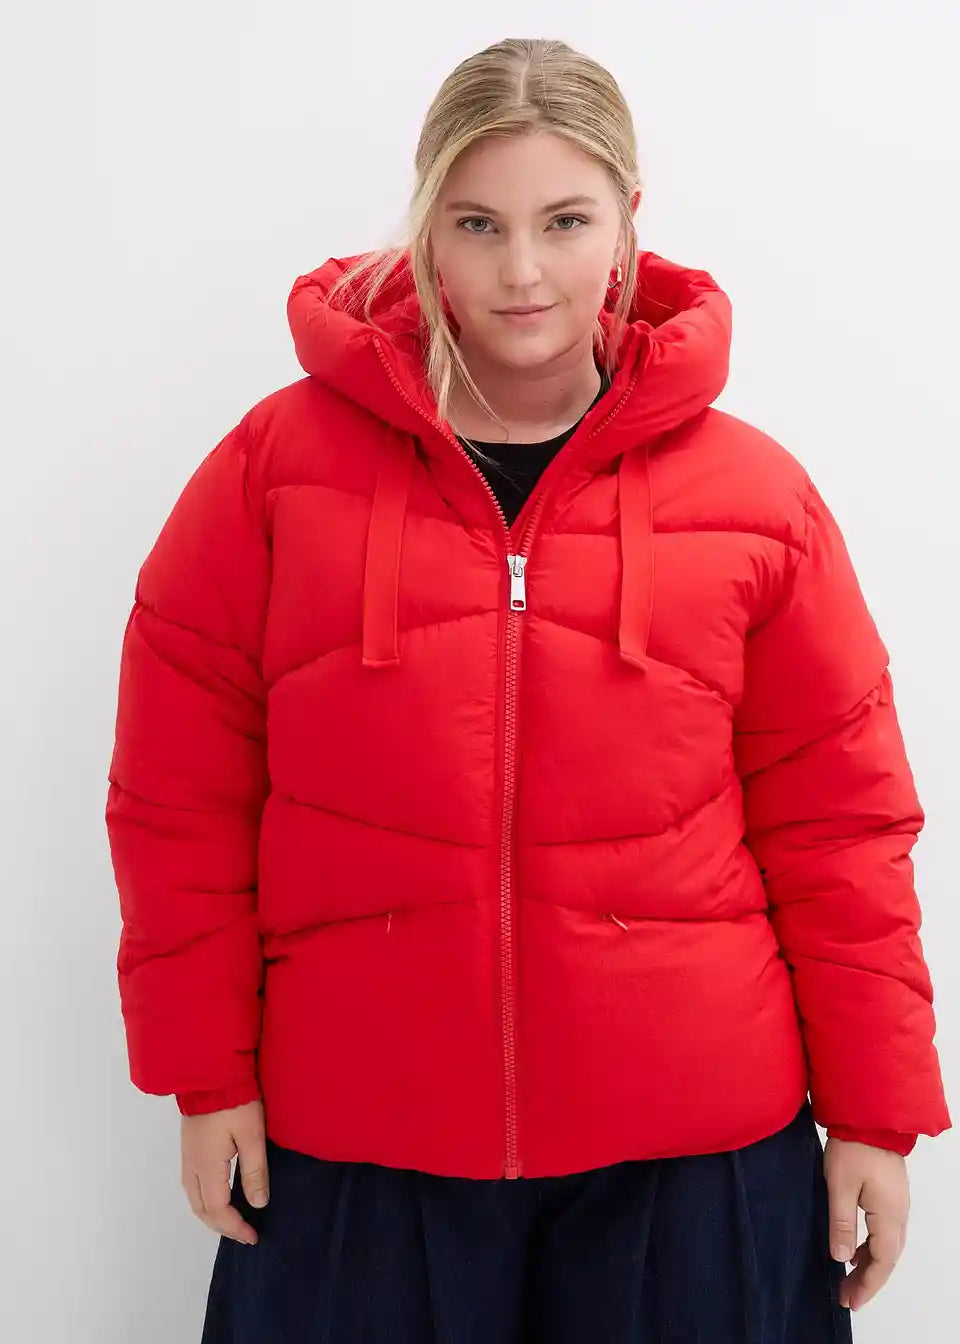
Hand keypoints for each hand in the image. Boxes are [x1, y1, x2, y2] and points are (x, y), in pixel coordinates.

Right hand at [181, 1099, 269, 1244]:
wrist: (211, 1073)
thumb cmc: (235, 1102)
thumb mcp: (252, 1135)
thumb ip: (254, 1171)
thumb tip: (258, 1203)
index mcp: (207, 1167)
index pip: (219, 1210)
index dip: (235, 1227)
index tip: (253, 1237)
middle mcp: (191, 1167)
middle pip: (202, 1210)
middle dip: (223, 1227)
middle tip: (245, 1234)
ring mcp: (187, 1157)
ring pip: (194, 1199)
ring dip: (212, 1216)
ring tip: (233, 1221)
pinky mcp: (188, 1148)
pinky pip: (193, 1186)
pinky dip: (206, 1201)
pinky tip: (220, 1198)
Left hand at [823, 1135, 909, 1311]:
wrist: (869, 1117)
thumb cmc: (853, 1148)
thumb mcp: (839, 1185)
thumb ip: (841, 1223)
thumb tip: (841, 1258)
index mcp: (889, 1216)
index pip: (882, 1262)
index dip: (866, 1284)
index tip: (850, 1301)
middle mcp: (899, 1214)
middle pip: (888, 1258)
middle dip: (868, 1280)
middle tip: (846, 1296)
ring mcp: (897, 1204)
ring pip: (887, 1245)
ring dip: (869, 1264)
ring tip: (848, 1278)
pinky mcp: (891, 1195)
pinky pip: (885, 1231)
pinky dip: (871, 1247)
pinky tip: (854, 1249)